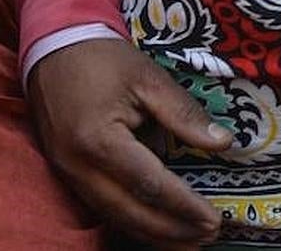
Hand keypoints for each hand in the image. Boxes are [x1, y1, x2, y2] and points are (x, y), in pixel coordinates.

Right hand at [27, 38, 232, 247]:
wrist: (55, 49)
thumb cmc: (106, 61)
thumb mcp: (150, 79)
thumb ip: (185, 115)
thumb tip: (224, 143)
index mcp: (100, 141)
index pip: (150, 185)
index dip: (184, 206)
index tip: (215, 218)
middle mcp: (79, 166)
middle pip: (130, 212)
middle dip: (171, 230)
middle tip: (209, 237)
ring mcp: (68, 174)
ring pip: (113, 216)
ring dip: (153, 234)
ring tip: (189, 243)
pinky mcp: (67, 174)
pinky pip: (102, 207)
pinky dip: (131, 222)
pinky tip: (156, 229)